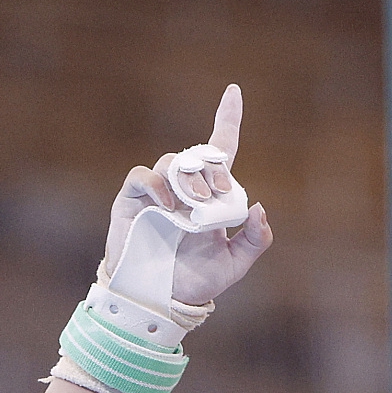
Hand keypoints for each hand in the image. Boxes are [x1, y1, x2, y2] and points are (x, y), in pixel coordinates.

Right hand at [105, 84, 273, 304]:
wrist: (160, 300)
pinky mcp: (132, 200)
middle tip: (221, 192)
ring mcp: (157, 192)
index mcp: (211, 195)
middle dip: (214, 168)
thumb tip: (259, 207)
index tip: (234, 92)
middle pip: (198, 155)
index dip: (227, 118)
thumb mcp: (235, 264)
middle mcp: (184, 188)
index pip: (219, 148)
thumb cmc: (197, 282)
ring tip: (196, 206)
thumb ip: (256, 239)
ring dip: (189, 179)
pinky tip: (171, 207)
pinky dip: (158, 185)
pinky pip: (143, 175)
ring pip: (172, 162)